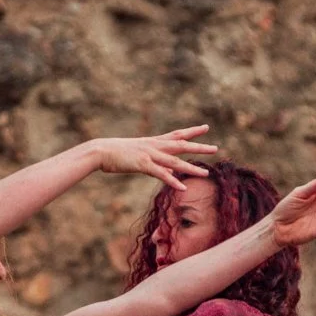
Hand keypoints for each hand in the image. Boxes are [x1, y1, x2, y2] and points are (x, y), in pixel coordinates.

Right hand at [92, 127, 218, 187]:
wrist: (100, 151)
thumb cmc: (116, 154)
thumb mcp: (138, 157)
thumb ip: (154, 163)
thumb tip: (169, 173)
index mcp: (153, 142)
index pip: (177, 134)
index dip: (192, 131)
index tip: (205, 127)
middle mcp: (154, 146)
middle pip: (181, 145)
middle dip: (199, 147)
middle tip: (216, 148)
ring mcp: (149, 155)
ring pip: (174, 162)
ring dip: (190, 168)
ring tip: (205, 173)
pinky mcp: (142, 164)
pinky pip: (161, 174)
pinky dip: (172, 181)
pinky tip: (183, 187)